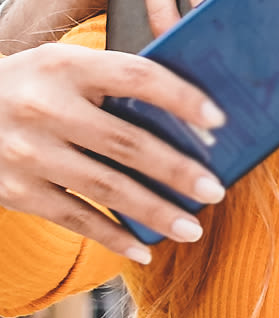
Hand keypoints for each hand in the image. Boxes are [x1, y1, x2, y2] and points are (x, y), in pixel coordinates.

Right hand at [0, 43, 223, 265]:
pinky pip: (74, 218)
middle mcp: (43, 108)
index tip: (220, 121)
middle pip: (126, 142)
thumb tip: (193, 119)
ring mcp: (26, 152)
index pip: (136, 77)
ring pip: (105, 187)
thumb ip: (115, 82)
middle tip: (216, 190)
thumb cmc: (32, 87)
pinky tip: (144, 250)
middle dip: (177, 170)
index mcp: (65, 67)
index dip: (182, 98)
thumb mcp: (65, 67)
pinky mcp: (15, 190)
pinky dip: (112, 236)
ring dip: (154, 211)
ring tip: (192, 228)